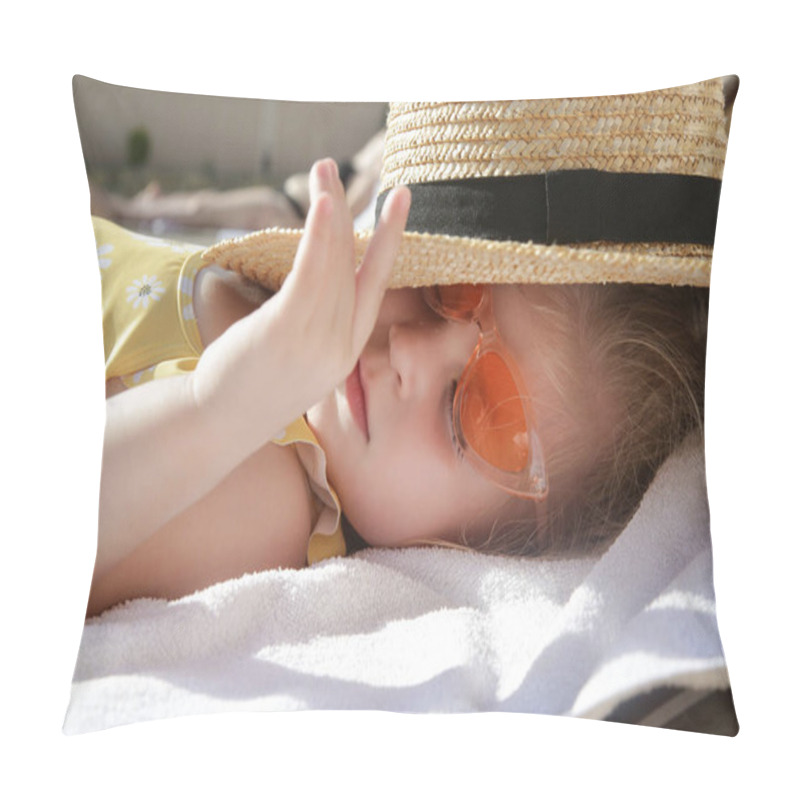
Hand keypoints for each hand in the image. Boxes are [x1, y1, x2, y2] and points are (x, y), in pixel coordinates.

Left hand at [275, 158, 410, 404]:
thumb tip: (313, 274)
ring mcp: (317, 340)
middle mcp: (341, 344)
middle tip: (342, 173)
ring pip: (332, 265)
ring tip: (324, 171)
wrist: (222, 422)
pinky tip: (323, 207)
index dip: (388, 241)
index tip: (399, 202)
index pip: (374, 286)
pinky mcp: (287, 332)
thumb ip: (315, 320)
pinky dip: (320, 239)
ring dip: (331, 213)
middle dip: (351, 214)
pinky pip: (310, 277)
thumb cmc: (253, 385)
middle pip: (351, 267)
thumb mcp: (298, 356)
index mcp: (346, 347)